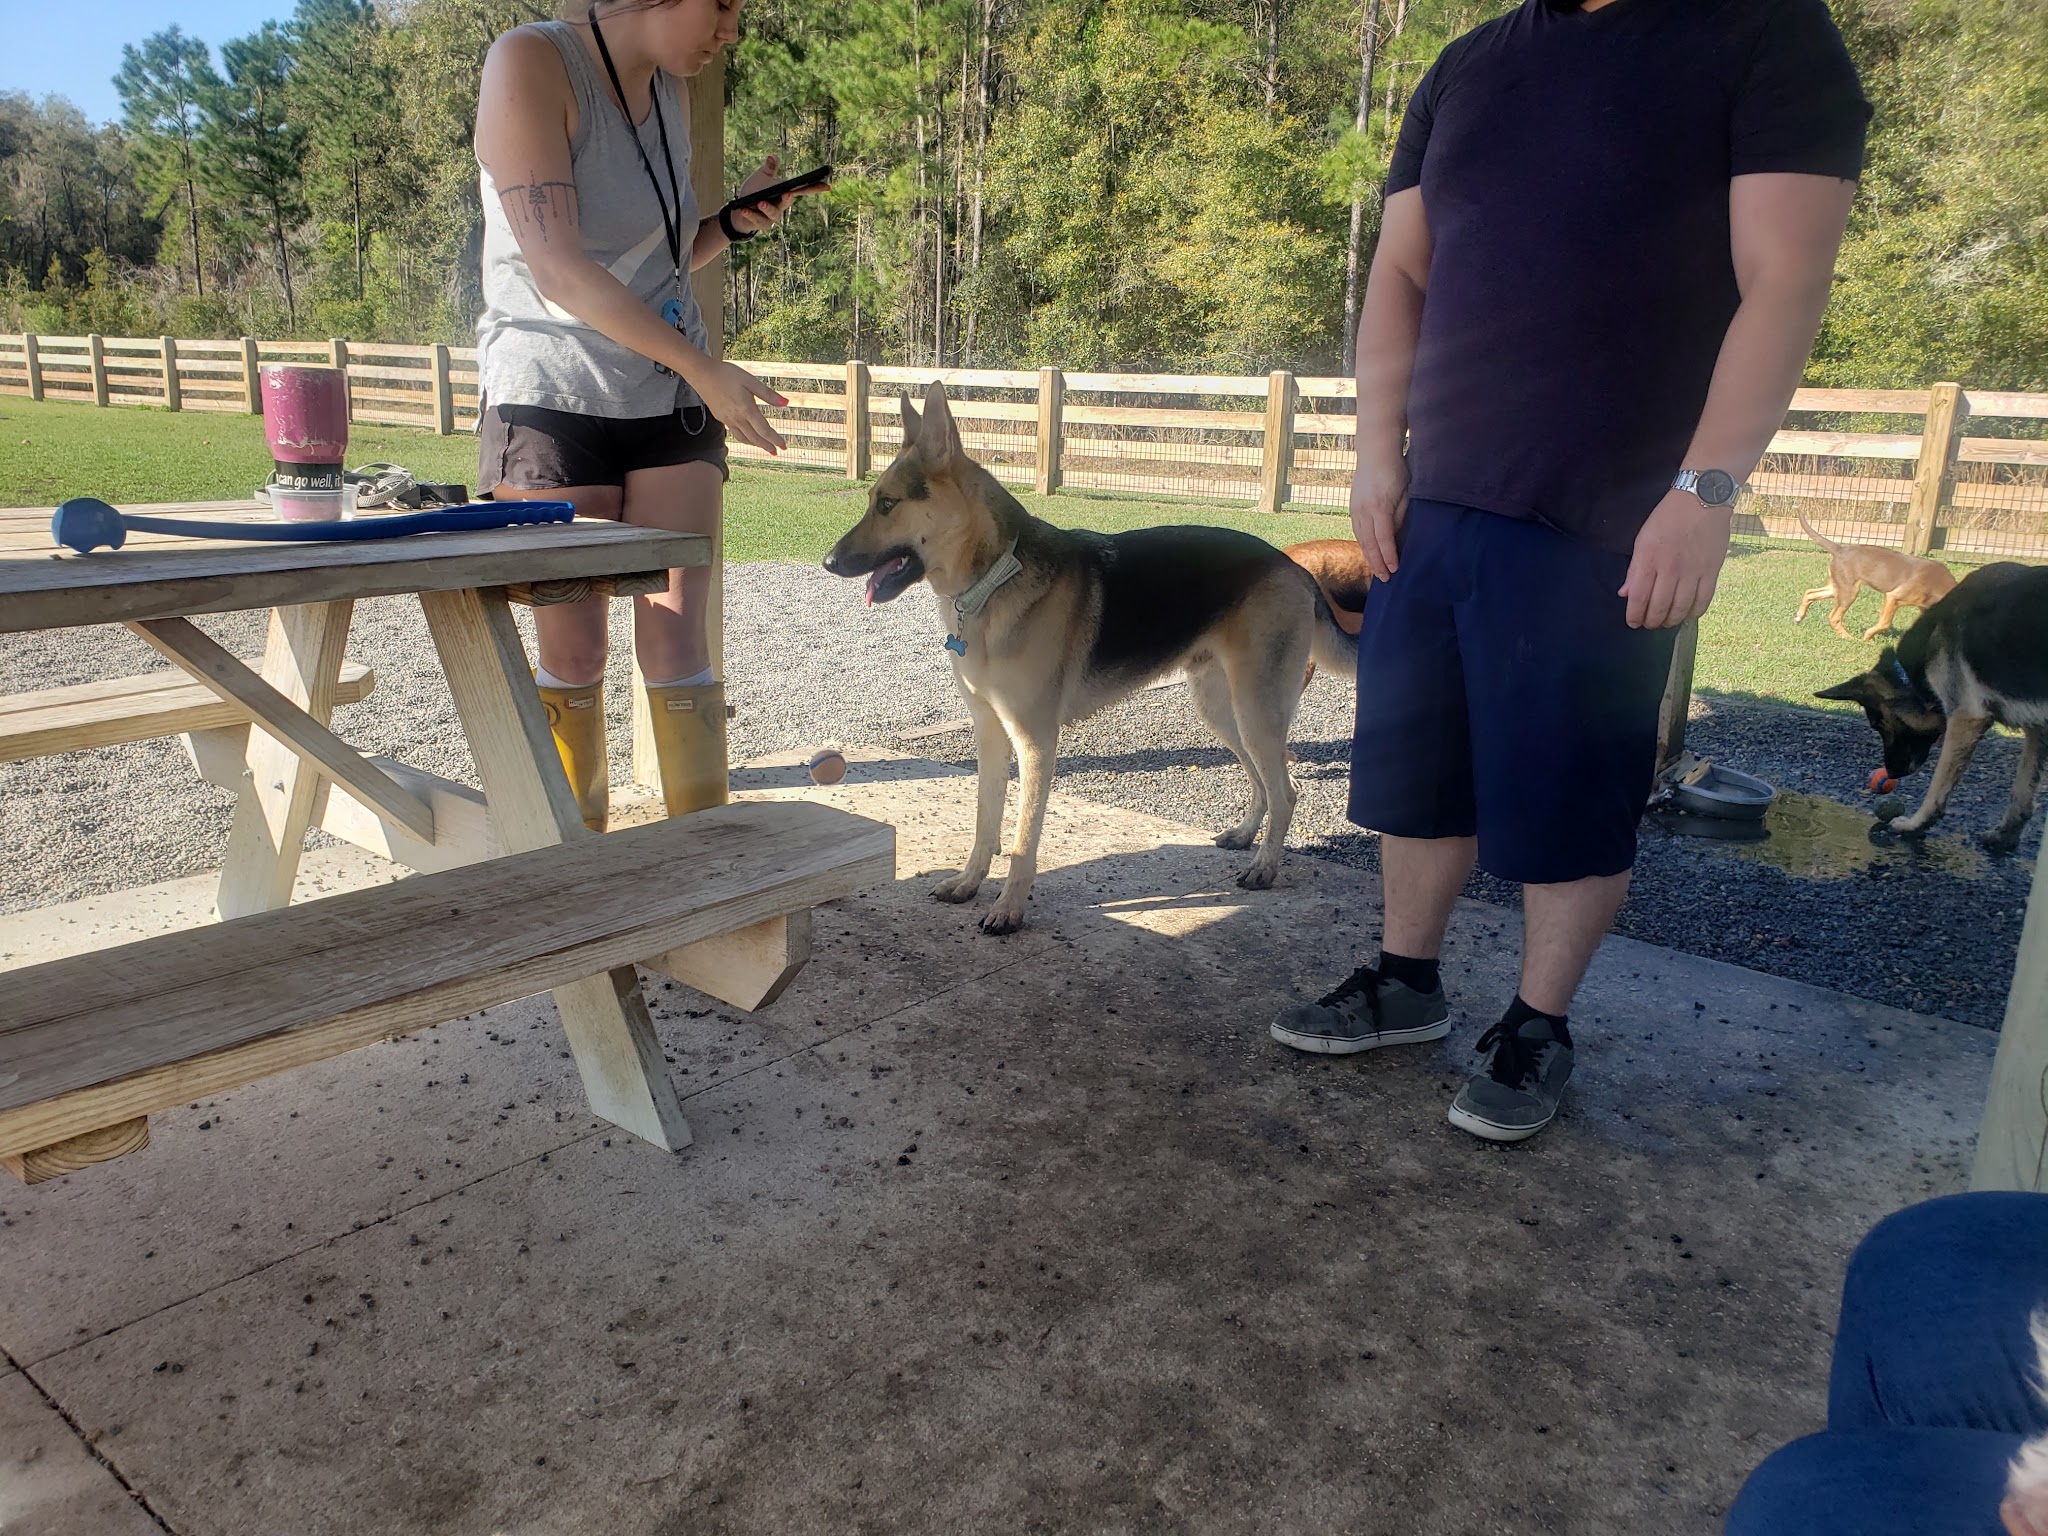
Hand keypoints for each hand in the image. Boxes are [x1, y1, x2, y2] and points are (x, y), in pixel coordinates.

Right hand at [693, 359, 787, 453]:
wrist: (702, 374)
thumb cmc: (727, 374)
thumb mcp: (750, 381)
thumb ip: (768, 394)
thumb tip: (786, 403)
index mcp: (746, 409)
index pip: (764, 430)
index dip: (775, 440)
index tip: (784, 447)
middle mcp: (736, 418)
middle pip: (755, 438)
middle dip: (767, 446)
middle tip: (776, 452)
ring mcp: (727, 420)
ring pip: (744, 438)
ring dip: (756, 444)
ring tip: (764, 447)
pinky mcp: (720, 418)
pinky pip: (735, 433)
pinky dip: (745, 438)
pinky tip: (748, 436)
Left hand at [726, 154, 827, 237]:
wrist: (739, 212)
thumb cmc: (753, 193)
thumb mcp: (760, 179)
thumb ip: (768, 169)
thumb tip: (772, 156)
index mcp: (783, 193)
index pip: (801, 190)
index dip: (814, 187)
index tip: (826, 185)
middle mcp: (781, 206)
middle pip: (788, 202)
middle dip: (788, 198)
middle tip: (788, 193)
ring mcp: (772, 217)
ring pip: (773, 214)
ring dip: (767, 208)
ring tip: (760, 202)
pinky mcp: (762, 224)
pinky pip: (758, 220)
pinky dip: (751, 215)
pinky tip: (745, 209)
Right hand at [1349, 441, 1409, 580]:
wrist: (1375, 451)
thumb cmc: (1395, 469)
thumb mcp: (1404, 493)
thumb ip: (1399, 516)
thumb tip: (1395, 536)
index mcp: (1379, 507)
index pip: (1384, 539)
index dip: (1389, 556)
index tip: (1395, 569)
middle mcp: (1364, 511)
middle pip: (1369, 544)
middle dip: (1377, 563)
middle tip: (1384, 579)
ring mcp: (1355, 509)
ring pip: (1361, 539)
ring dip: (1368, 556)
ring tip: (1376, 571)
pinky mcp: (1353, 507)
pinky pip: (1357, 531)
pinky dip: (1363, 544)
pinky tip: (1369, 552)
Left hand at [1620, 488, 1732, 627]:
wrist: (1701, 499)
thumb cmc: (1667, 517)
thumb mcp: (1642, 539)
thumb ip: (1634, 569)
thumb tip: (1625, 594)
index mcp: (1649, 559)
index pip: (1638, 597)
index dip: (1634, 615)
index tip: (1633, 622)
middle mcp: (1670, 568)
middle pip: (1659, 607)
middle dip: (1652, 621)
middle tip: (1649, 625)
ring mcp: (1693, 571)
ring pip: (1681, 607)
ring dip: (1671, 620)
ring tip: (1666, 623)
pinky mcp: (1712, 570)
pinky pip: (1703, 600)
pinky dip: (1694, 613)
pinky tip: (1687, 615)